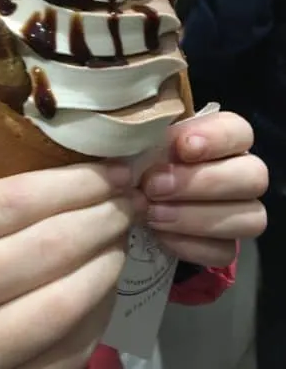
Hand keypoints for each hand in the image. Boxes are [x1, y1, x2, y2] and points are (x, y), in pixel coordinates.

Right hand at [0, 164, 142, 368]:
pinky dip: (96, 314)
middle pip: (44, 250)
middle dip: (103, 218)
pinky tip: (103, 287)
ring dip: (108, 264)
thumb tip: (71, 187)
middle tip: (129, 201)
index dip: (76, 183)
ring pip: (61, 305)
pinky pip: (64, 354)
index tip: (113, 172)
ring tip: (122, 239)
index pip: (13, 203)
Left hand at [141, 112, 267, 266]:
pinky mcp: (225, 246)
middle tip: (154, 186)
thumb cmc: (136, 162)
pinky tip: (160, 236)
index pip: (240, 130)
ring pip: (250, 218)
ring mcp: (239, 213)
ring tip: (153, 214)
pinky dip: (191, 246)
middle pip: (254, 176)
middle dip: (201, 182)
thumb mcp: (137, 143)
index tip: (182, 146)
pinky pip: (225, 252)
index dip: (217, 138)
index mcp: (221, 139)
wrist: (128, 202)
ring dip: (197, 217)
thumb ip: (146, 136)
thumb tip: (135, 136)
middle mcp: (240, 173)